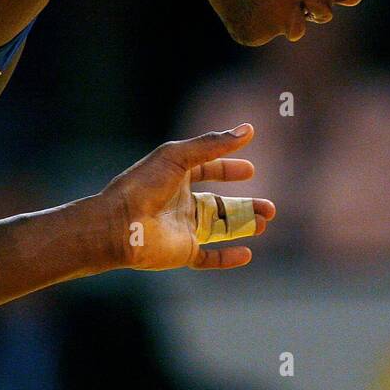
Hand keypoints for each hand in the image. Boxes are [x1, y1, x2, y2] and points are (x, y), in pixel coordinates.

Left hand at [98, 126, 274, 270]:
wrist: (119, 224)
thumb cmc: (143, 185)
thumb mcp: (179, 156)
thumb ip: (213, 144)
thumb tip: (248, 130)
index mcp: (176, 178)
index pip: (206, 170)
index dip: (228, 169)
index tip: (250, 170)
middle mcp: (181, 203)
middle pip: (220, 204)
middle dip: (246, 206)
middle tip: (270, 208)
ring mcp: (182, 229)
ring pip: (220, 229)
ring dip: (244, 226)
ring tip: (265, 222)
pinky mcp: (182, 251)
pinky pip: (208, 257)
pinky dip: (227, 258)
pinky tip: (247, 254)